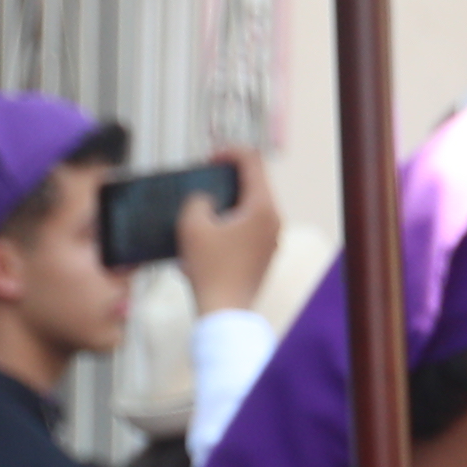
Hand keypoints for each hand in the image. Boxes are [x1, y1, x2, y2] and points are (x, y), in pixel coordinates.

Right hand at [174, 148, 282, 313]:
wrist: (224, 313)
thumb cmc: (210, 272)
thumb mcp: (192, 226)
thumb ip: (197, 201)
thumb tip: (204, 199)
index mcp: (262, 207)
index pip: (252, 161)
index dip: (229, 152)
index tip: (210, 159)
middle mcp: (273, 220)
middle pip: (253, 184)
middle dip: (226, 180)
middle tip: (203, 184)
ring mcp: (271, 239)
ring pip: (250, 208)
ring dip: (226, 204)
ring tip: (201, 214)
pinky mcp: (263, 255)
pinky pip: (248, 229)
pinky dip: (229, 225)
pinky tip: (207, 239)